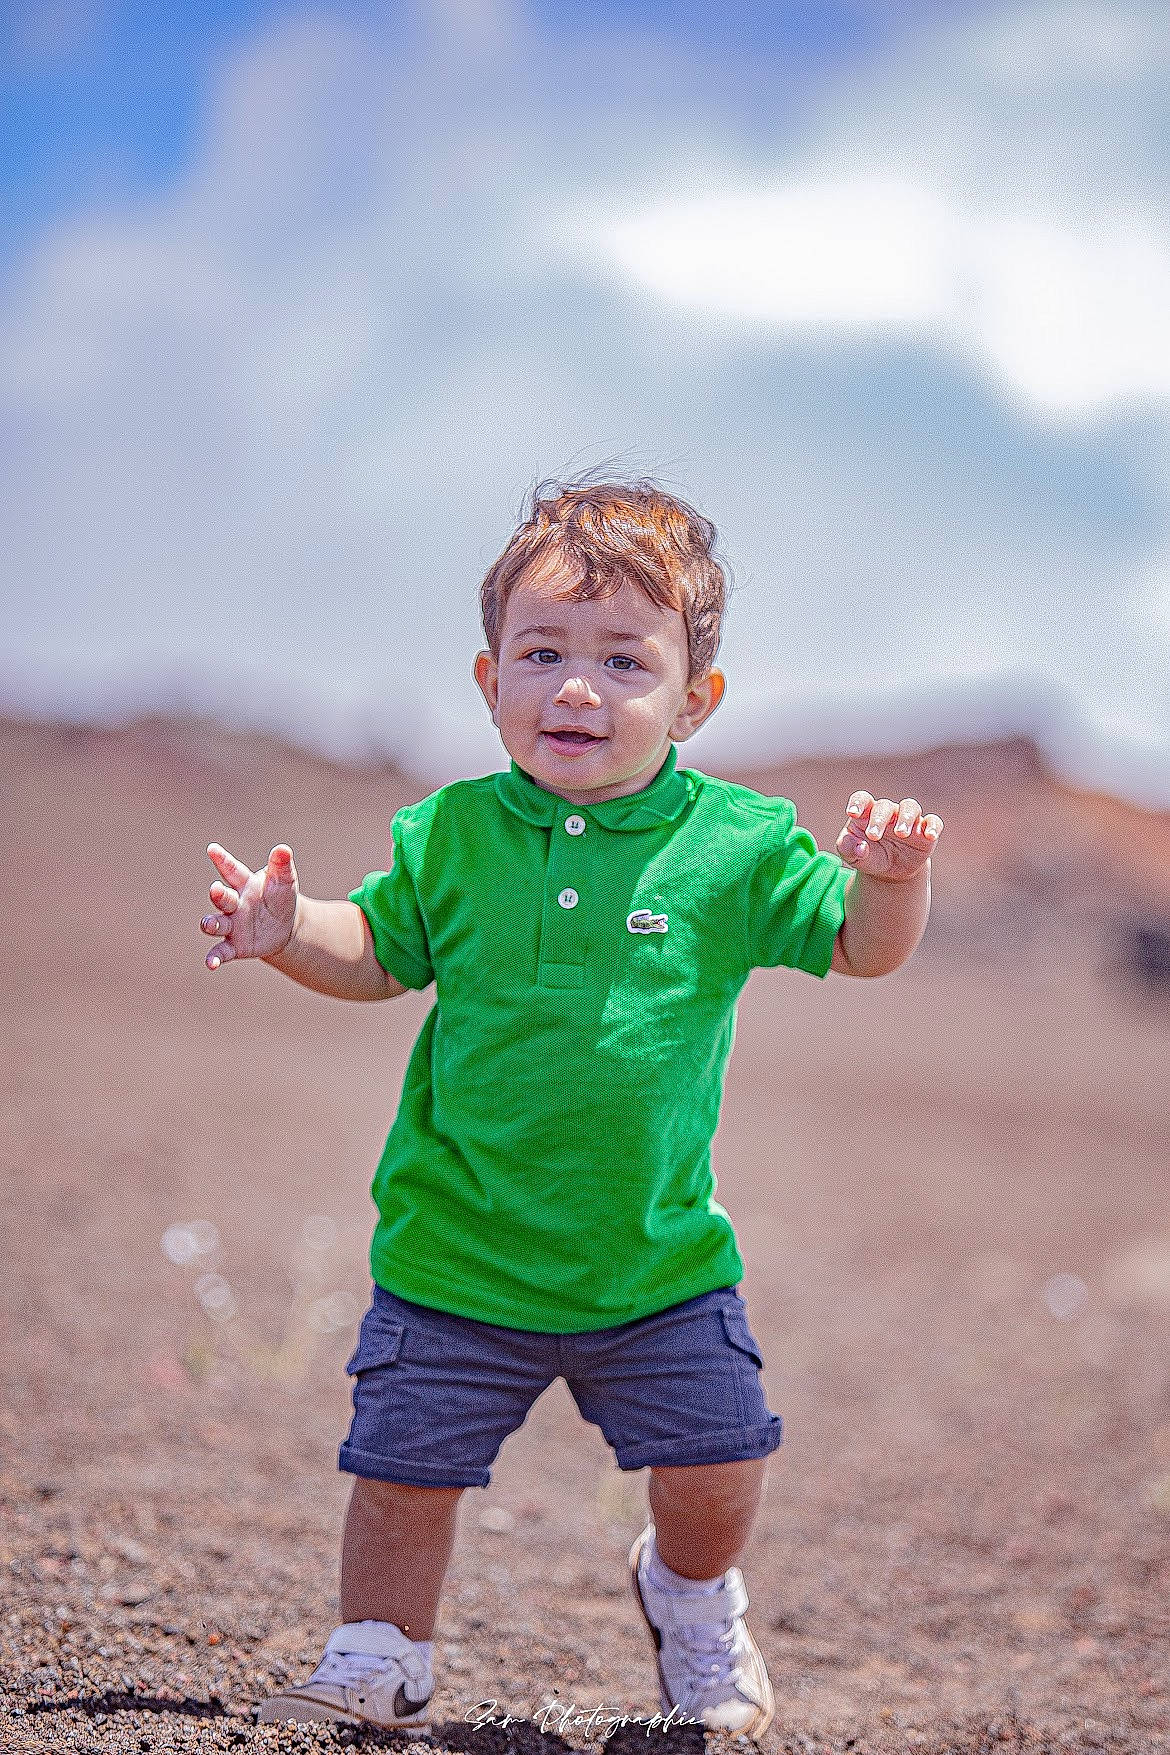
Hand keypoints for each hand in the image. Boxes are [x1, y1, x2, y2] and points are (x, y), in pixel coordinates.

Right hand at [201, 843, 299, 968]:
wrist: (285, 926)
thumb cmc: (280, 897)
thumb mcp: (285, 880)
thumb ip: (281, 865)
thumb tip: (283, 849)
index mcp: (244, 884)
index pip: (231, 870)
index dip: (222, 859)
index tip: (213, 849)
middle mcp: (234, 904)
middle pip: (222, 898)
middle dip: (218, 895)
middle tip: (216, 890)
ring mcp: (232, 925)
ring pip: (216, 924)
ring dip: (211, 924)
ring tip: (209, 924)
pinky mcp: (234, 945)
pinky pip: (220, 952)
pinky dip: (214, 958)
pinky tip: (211, 965)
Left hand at [835, 793, 942, 881]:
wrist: (890, 873)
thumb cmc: (868, 857)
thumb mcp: (852, 856)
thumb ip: (848, 849)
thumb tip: (860, 847)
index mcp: (867, 813)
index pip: (862, 799)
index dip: (857, 803)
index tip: (852, 813)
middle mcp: (888, 813)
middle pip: (885, 806)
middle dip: (879, 819)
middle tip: (873, 835)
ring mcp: (908, 820)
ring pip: (910, 807)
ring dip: (906, 817)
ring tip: (901, 833)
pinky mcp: (925, 832)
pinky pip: (933, 822)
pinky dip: (933, 826)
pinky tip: (930, 835)